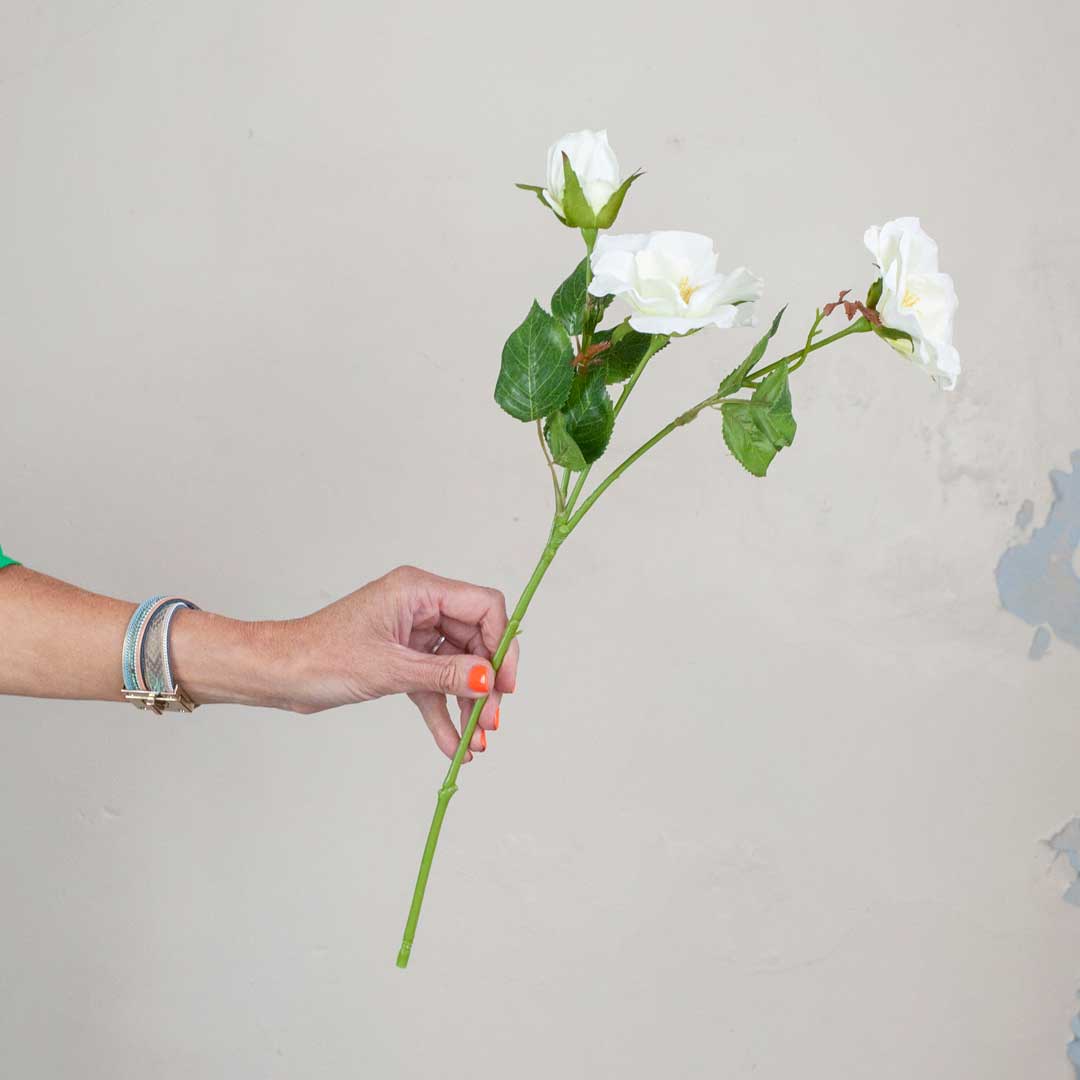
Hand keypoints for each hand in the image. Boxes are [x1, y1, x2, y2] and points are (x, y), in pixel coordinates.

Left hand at [285, 566, 518, 759]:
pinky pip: (434, 684)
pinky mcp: (401, 658)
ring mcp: (412, 633)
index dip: (502, 643)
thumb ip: (444, 675)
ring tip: (477, 741)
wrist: (279, 673)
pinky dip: (444, 712)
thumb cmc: (320, 655)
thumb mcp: (389, 668)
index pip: (483, 606)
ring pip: (457, 667)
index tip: (505, 684)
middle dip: (486, 684)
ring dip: (468, 704)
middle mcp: (420, 606)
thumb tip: (487, 680)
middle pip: (476, 641)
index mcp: (418, 590)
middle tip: (492, 721)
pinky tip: (453, 743)